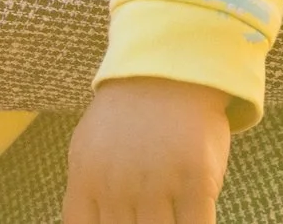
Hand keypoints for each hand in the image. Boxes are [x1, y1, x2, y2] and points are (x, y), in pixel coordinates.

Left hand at [62, 78, 230, 223]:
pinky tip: (192, 216)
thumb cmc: (127, 120)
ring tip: (168, 213)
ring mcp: (158, 184)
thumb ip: (86, 194)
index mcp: (87, 178)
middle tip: (146, 216)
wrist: (167, 73)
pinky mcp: (196, 181)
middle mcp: (118, 185)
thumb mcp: (89, 151)